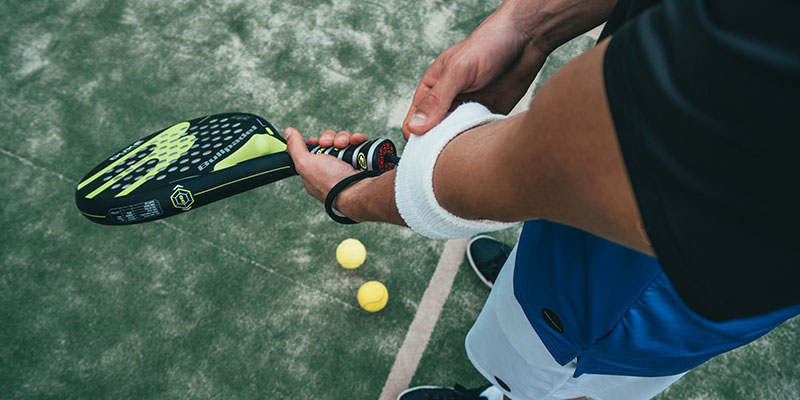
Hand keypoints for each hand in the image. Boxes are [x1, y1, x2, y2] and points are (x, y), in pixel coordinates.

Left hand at [284, 127, 367, 204]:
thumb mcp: (305, 163)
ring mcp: (346, 166)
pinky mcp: (360, 161)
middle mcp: (330, 170)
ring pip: (343, 142)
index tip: (318, 142)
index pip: (312, 152)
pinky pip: (357, 144)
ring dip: (344, 138)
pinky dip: (357, 140)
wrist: (358, 190)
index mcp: (314, 173)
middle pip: (328, 144)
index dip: (315, 144)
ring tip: (345, 145)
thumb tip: (288, 132)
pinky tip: (356, 142)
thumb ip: (295, 147)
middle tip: (331, 145)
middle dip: (330, 139)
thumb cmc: (331, 184)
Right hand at [402, 9, 547, 138]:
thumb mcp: (458, 70)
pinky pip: (477, 137)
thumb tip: (415, 127)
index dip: (417, 139)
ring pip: (456, 140)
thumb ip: (437, 99)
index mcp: (432, 90)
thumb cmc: (488, 45)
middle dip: (439, 147)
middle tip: (451, 151)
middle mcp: (447, 103)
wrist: (526, 39)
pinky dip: (479, 142)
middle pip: (434, 136)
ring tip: (469, 145)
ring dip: (460, 146)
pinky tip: (484, 140)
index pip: (413, 123)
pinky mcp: (488, 117)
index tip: (429, 148)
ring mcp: (468, 111)